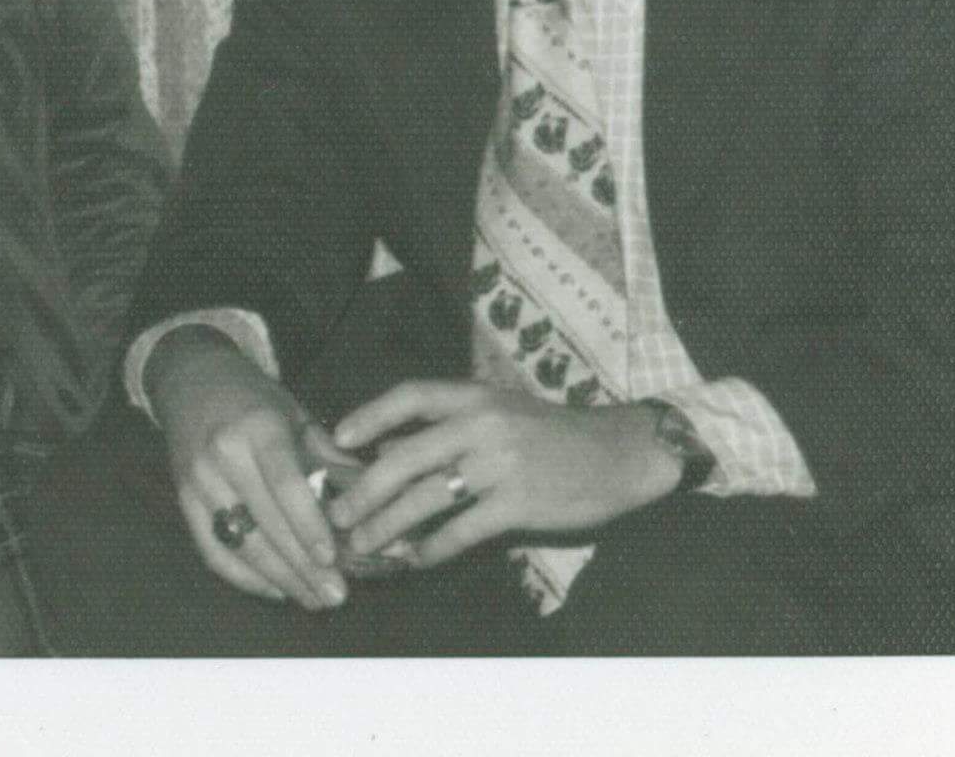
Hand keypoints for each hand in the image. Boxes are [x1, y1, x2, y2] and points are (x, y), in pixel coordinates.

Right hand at [145, 327, 347, 612]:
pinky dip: (245, 578)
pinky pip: (213, 553)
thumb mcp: (295, 414)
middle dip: (302, 565)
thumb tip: (371, 497)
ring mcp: (197, 481)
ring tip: (314, 600)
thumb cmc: (254, 398)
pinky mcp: (183, 502)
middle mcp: (223, 454)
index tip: (333, 559)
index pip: (284, 483)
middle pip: (264, 522)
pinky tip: (276, 590)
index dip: (307, 524)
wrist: (192, 381)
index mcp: (258, 426)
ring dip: (279, 579)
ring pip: (240, 544)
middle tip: (336, 596)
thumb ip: (330, 457)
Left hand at [328, 381, 679, 567]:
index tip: (338, 437)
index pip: (410, 395)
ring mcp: (499, 464)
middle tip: (339, 514)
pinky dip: (434, 548)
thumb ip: (450, 425)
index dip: (370, 415)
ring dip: (389, 526)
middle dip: (366, 490)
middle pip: (406, 456)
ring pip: (427, 498)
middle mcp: (482, 424)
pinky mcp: (518, 504)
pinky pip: (462, 530)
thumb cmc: (550, 433)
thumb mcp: (499, 410)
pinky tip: (417, 560)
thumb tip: (389, 447)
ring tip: (365, 545)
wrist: (616, 453)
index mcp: (474, 396)